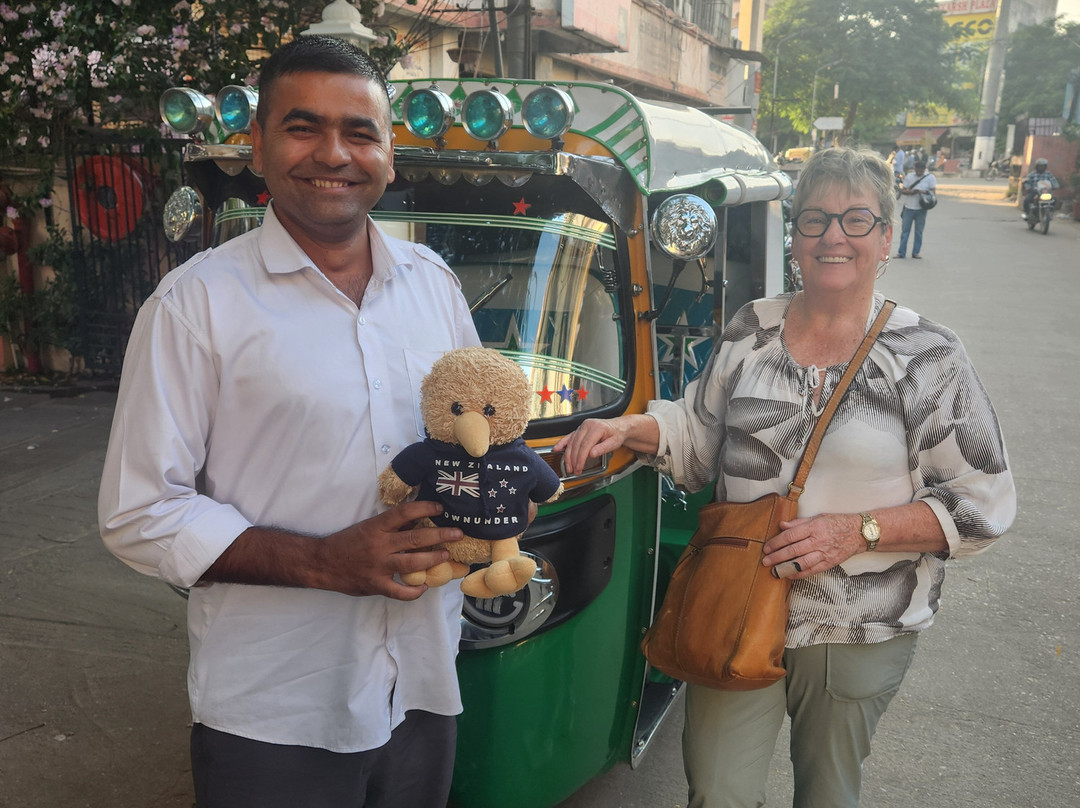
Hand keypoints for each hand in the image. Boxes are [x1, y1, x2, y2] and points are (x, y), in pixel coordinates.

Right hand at [315, 500, 461, 599]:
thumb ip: (390, 527)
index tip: (440, 508)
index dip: (424, 508)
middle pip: (415, 538)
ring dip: (433, 559)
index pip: (404, 513)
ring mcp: (378, 566)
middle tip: (458, 534)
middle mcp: (379, 545)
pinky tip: (424, 587)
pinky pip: (400, 591)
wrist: (322, 563)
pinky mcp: (376, 585)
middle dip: (440, 535)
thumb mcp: (368, 527)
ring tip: (447, 556)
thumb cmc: (347, 542)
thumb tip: (418, 521)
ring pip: (412, 563)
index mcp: (376, 527)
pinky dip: (415, 591)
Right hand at [554, 417, 627, 475]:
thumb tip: (592, 454)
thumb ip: (603, 448)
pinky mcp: (579, 430)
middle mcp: (587, 425)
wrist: (618, 426)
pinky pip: (569, 437)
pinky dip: (562, 443)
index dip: (581, 458)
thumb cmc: (617, 434)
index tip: (579, 467)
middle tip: (574, 470)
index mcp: (596, 428)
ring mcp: (582, 427)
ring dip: (568, 456)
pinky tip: (556, 449)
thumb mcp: (614, 442)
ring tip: (569, 467)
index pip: (585, 445)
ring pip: (571, 442)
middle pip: (576, 444)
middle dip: (574, 459)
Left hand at [761, 513, 861, 578]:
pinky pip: (812, 570)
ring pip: (802, 562)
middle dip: (777, 556)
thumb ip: (799, 523)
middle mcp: (818, 541)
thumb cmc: (837, 523)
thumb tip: (782, 525)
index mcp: (814, 527)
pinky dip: (799, 574)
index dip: (776, 542)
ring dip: (786, 567)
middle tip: (765, 561)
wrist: (858, 533)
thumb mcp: (817, 518)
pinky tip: (789, 574)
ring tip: (774, 571)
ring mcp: (824, 553)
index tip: (767, 547)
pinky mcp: (829, 563)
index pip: (790, 536)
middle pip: (794, 550)